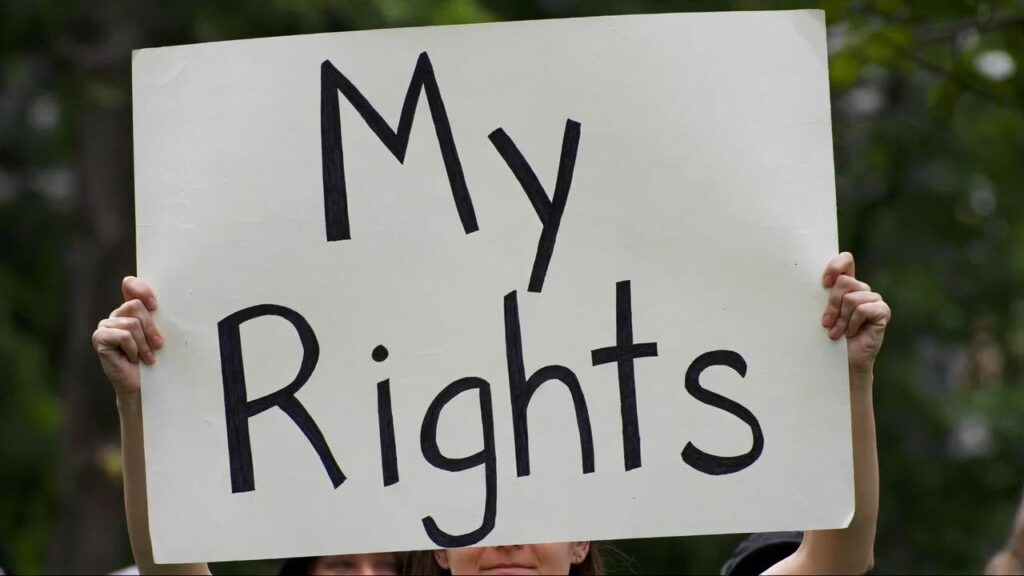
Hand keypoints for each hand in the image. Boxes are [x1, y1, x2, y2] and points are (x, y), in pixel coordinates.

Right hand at [92, 277, 162, 398]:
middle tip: (157, 345)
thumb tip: (155, 302)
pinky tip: (132, 359)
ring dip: (143, 343)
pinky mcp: (99, 338)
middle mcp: (115, 315)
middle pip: (135, 306)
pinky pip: (123, 336)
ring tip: (146, 357)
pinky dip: (133, 349)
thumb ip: (155, 315)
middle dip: (150, 328)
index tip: (155, 305)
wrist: (144, 386)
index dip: (142, 290)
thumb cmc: (155, 359)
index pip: (130, 284)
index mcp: (130, 310)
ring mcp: (105, 327)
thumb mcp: (158, 333)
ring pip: (131, 323)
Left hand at [821, 252, 890, 377]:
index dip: (836, 266)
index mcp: (847, 285)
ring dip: (841, 319)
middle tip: (826, 323)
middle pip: (843, 282)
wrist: (842, 362)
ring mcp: (874, 300)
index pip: (846, 260)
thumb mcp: (822, 312)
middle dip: (832, 304)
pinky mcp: (882, 311)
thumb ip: (821, 296)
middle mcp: (862, 289)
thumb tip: (803, 281)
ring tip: (837, 333)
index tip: (824, 283)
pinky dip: (853, 323)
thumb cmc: (828, 336)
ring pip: (851, 298)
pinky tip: (851, 333)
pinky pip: (863, 309)